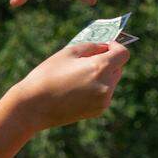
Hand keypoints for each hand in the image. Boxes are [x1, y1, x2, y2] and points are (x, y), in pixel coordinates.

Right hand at [10, 41, 129, 130]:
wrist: (34, 106)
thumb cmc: (48, 74)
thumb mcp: (69, 52)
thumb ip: (92, 47)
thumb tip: (106, 48)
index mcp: (100, 68)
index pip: (123, 54)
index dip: (116, 46)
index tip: (105, 46)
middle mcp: (106, 86)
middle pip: (118, 68)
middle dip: (108, 61)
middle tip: (87, 59)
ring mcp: (103, 101)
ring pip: (111, 81)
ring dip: (102, 75)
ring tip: (78, 76)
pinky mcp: (97, 111)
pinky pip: (104, 94)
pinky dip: (97, 88)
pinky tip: (77, 89)